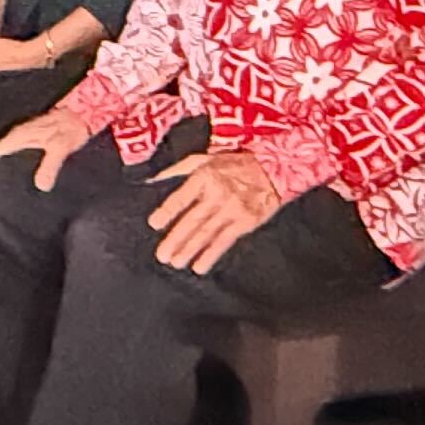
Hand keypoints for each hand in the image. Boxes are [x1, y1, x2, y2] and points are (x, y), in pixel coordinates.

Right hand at [0, 109, 91, 191]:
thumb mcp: (61, 147)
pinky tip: (13, 164)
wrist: (84, 110)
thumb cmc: (71, 127)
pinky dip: (10, 154)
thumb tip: (42, 185)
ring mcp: (24, 131)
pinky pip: (15, 145)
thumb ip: (50, 165)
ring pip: (4, 146)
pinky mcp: (32, 132)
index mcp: (19, 135)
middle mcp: (17, 131)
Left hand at [146, 151, 280, 274]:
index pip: (182, 196)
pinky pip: (225, 241)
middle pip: (193, 219)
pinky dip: (211, 255)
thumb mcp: (204, 158)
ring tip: (176, 262)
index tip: (154, 224)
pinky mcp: (245, 222)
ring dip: (190, 250)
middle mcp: (217, 193)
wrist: (271, 170)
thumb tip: (152, 180)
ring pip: (207, 233)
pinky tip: (200, 266)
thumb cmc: (232, 165)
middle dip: (176, 239)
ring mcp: (232, 209)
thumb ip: (177, 169)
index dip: (167, 211)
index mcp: (204, 176)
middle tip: (162, 255)